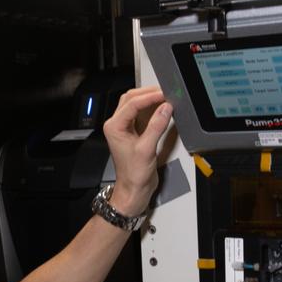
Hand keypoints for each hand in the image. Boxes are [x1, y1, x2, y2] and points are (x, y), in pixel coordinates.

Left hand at [103, 86, 172, 216]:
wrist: (133, 189)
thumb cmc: (134, 175)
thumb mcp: (146, 150)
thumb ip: (156, 127)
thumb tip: (166, 108)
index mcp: (114, 127)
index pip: (132, 104)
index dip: (149, 97)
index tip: (164, 94)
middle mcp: (117, 124)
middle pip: (131, 99)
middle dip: (149, 94)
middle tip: (166, 92)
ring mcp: (125, 127)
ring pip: (136, 104)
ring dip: (150, 99)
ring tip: (166, 97)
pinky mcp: (134, 131)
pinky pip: (142, 113)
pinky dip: (152, 108)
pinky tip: (162, 108)